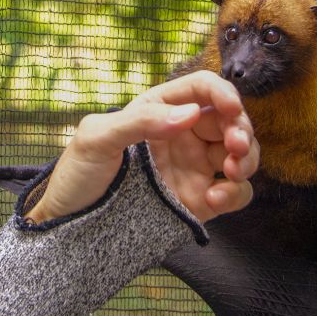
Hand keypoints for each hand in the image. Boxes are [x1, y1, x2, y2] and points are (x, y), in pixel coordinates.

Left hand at [25, 70, 257, 223]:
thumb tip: (189, 113)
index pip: (202, 89)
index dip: (223, 94)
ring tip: (232, 172)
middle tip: (236, 147)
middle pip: (230, 120)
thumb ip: (140, 121)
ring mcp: (193, 168)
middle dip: (242, 129)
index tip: (231, 110)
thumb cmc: (77, 174)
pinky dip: (236, 193)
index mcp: (158, 109)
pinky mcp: (199, 200)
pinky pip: (234, 192)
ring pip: (241, 154)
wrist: (69, 226)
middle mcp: (181, 134)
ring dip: (248, 160)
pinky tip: (215, 198)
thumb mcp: (96, 138)